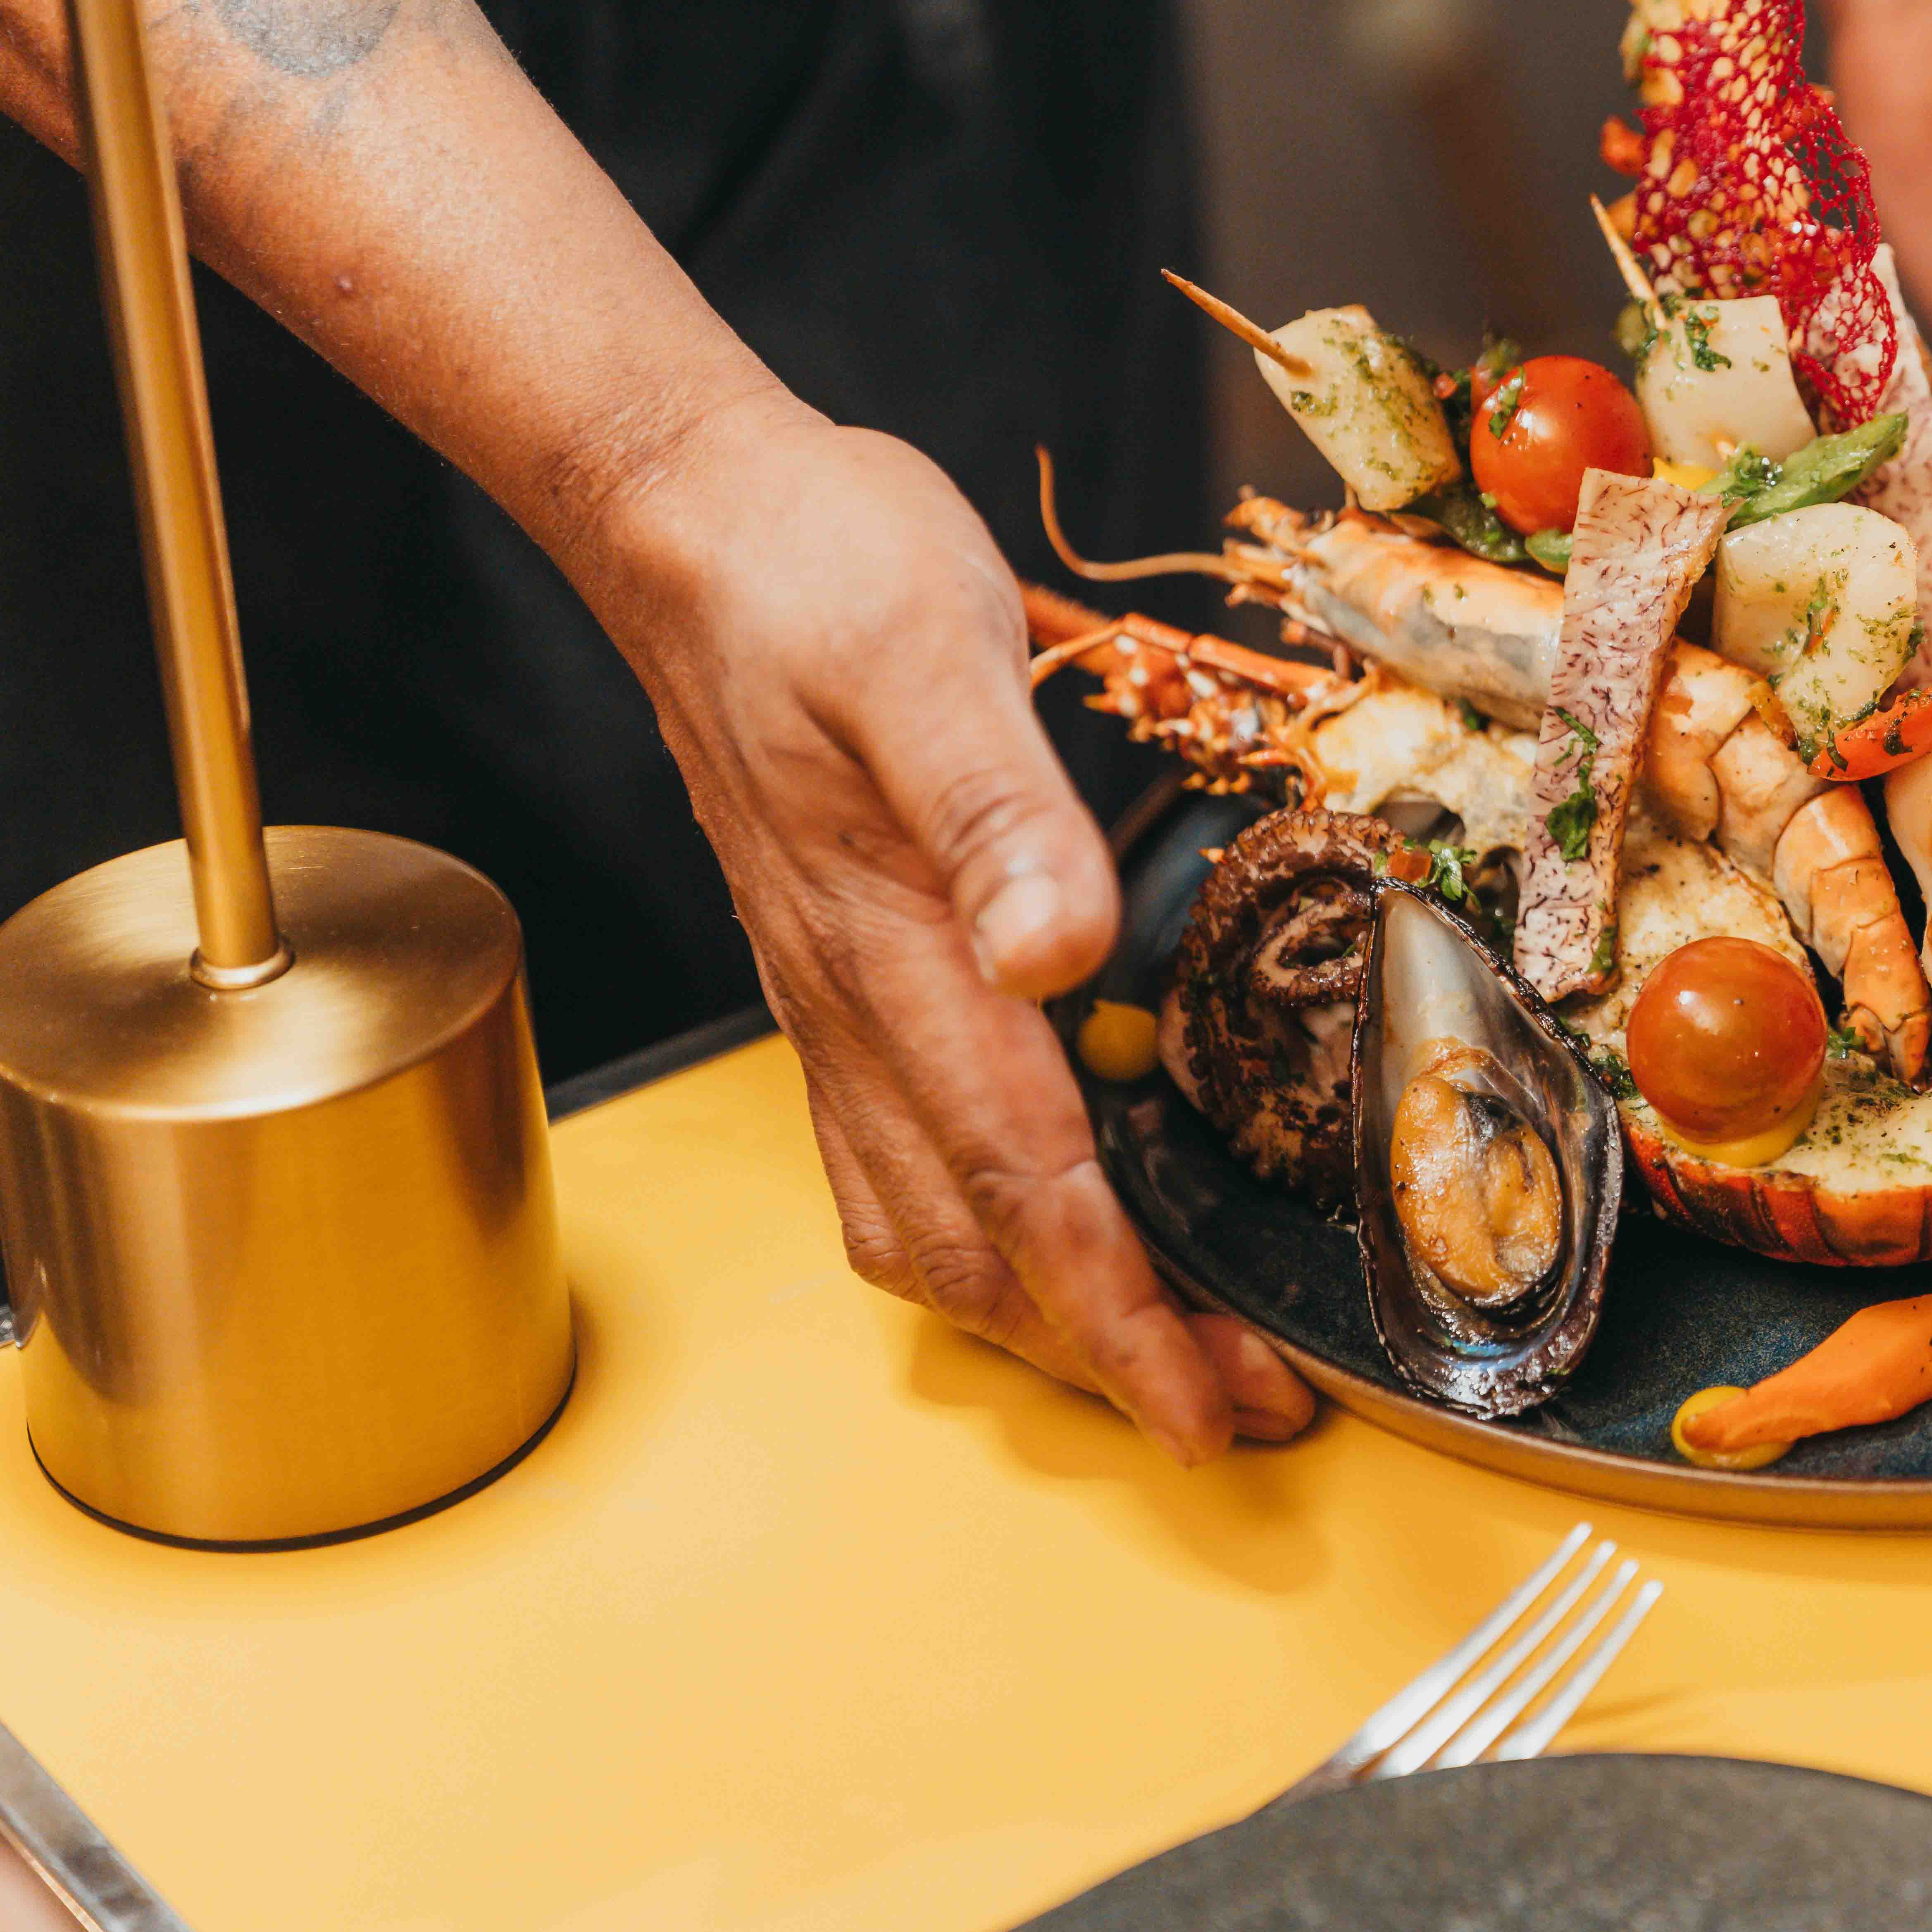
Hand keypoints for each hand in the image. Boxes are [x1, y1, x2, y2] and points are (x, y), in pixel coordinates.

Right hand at [589, 401, 1312, 1459]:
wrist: (694, 520)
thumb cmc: (819, 570)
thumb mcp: (927, 652)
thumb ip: (998, 810)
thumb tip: (1056, 950)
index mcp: (895, 945)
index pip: (1027, 1176)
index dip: (1120, 1311)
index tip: (1208, 1407)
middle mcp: (852, 999)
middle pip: (981, 1240)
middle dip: (1107, 1351)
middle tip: (1237, 1411)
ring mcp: (831, 993)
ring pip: (925, 1219)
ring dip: (1040, 1310)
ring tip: (1160, 1353)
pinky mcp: (831, 964)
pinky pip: (892, 1150)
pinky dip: (978, 1228)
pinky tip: (1042, 1226)